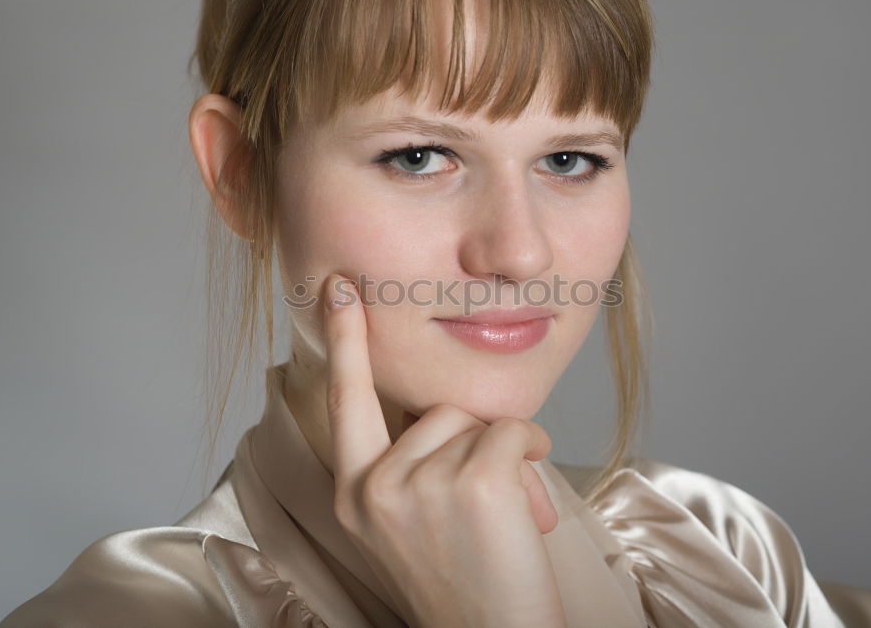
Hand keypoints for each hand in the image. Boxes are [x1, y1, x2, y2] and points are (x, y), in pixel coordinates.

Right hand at [321, 274, 566, 627]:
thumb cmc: (464, 582)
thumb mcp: (409, 523)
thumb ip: (409, 462)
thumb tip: (446, 411)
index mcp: (353, 495)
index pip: (345, 400)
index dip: (344, 340)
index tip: (337, 287)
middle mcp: (375, 486)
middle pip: (436, 411)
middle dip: (472, 444)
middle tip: (485, 502)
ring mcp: (420, 482)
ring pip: (476, 421)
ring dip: (504, 457)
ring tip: (502, 516)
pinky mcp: (474, 480)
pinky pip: (515, 430)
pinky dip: (533, 458)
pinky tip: (525, 509)